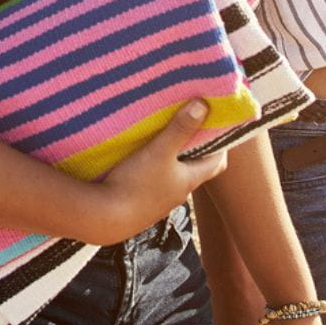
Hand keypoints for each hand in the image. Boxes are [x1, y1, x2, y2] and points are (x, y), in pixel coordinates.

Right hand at [86, 100, 226, 244]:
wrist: (105, 219)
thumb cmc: (135, 184)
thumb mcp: (159, 151)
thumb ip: (180, 128)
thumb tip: (203, 105)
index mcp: (189, 181)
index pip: (216, 163)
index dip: (220, 146)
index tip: (214, 128)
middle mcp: (178, 193)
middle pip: (194, 169)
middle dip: (193, 149)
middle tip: (186, 128)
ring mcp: (159, 203)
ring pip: (172, 177)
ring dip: (171, 160)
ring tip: (161, 140)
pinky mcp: (140, 206)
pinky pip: (153, 185)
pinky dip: (152, 172)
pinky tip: (138, 162)